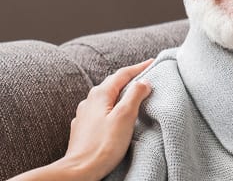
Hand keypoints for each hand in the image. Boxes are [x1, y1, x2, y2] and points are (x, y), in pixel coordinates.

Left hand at [59, 59, 153, 179]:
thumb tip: (144, 81)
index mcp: (100, 94)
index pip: (122, 74)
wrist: (80, 170)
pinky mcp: (83, 129)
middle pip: (112, 84)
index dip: (139, 67)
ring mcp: (84, 115)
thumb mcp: (125, 117)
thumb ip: (135, 96)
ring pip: (105, 98)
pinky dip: (111, 108)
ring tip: (131, 95)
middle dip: (129, 79)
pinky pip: (100, 112)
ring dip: (119, 94)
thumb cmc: (103, 145)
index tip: (152, 62)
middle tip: (145, 75)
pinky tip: (114, 115)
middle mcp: (89, 101)